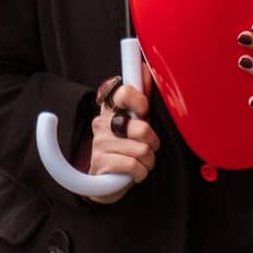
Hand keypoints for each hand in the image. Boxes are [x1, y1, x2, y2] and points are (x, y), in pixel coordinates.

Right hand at [80, 60, 160, 204]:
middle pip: (142, 128)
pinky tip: (134, 172)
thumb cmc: (123, 148)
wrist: (103, 183)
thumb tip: (145, 69)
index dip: (140, 102)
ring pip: (142, 150)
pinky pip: (134, 166)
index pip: (124, 92)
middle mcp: (102, 123)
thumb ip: (140, 98)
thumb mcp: (133, 123)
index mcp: (110, 109)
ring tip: (140, 161)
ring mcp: (100, 143)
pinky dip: (141, 172)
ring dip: (148, 161)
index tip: (144, 112)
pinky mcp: (101, 163)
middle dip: (153, 142)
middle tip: (147, 146)